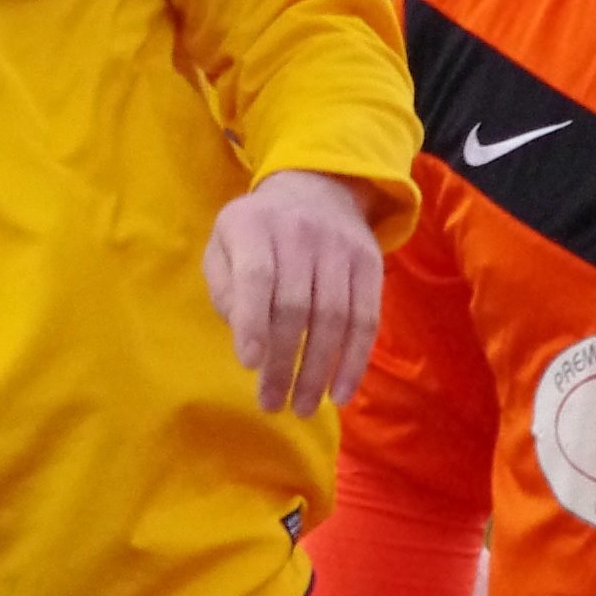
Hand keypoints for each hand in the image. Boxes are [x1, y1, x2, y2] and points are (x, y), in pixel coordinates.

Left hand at [204, 170, 381, 417]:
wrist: (317, 188)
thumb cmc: (258, 231)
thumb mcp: (224, 244)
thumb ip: (224, 287)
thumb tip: (243, 333)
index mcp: (253, 226)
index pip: (257, 276)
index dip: (253, 321)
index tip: (248, 364)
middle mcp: (300, 233)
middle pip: (295, 306)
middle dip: (283, 362)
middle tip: (271, 404)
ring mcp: (341, 248)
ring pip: (334, 317)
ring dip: (318, 371)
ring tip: (301, 407)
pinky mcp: (370, 264)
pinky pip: (367, 319)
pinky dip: (354, 361)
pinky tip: (340, 393)